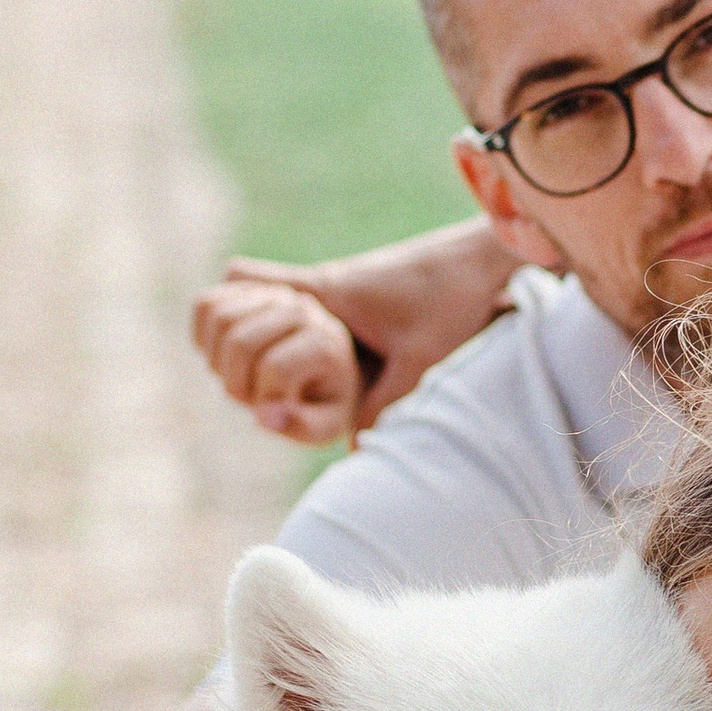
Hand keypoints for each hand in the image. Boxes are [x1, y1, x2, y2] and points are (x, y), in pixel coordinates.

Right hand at [191, 268, 366, 443]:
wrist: (328, 369)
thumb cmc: (326, 401)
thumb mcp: (327, 425)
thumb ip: (301, 427)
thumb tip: (262, 416)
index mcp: (325, 343)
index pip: (274, 368)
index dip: (263, 399)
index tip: (276, 412)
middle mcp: (302, 309)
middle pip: (240, 342)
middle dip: (235, 382)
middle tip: (252, 396)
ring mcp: (274, 294)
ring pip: (220, 318)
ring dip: (218, 360)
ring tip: (240, 376)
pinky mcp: (247, 287)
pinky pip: (206, 304)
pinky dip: (203, 336)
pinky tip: (224, 357)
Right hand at [192, 222, 518, 439]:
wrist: (486, 256)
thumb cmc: (452, 300)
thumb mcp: (420, 361)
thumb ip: (385, 406)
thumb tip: (355, 454)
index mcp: (324, 290)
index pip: (242, 279)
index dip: (225, 312)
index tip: (232, 350)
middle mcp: (326, 280)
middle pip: (248, 286)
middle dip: (240, 328)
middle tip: (248, 368)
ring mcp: (345, 282)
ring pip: (282, 298)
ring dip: (274, 329)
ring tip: (282, 374)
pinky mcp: (366, 290)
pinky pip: (317, 304)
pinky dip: (310, 330)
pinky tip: (330, 366)